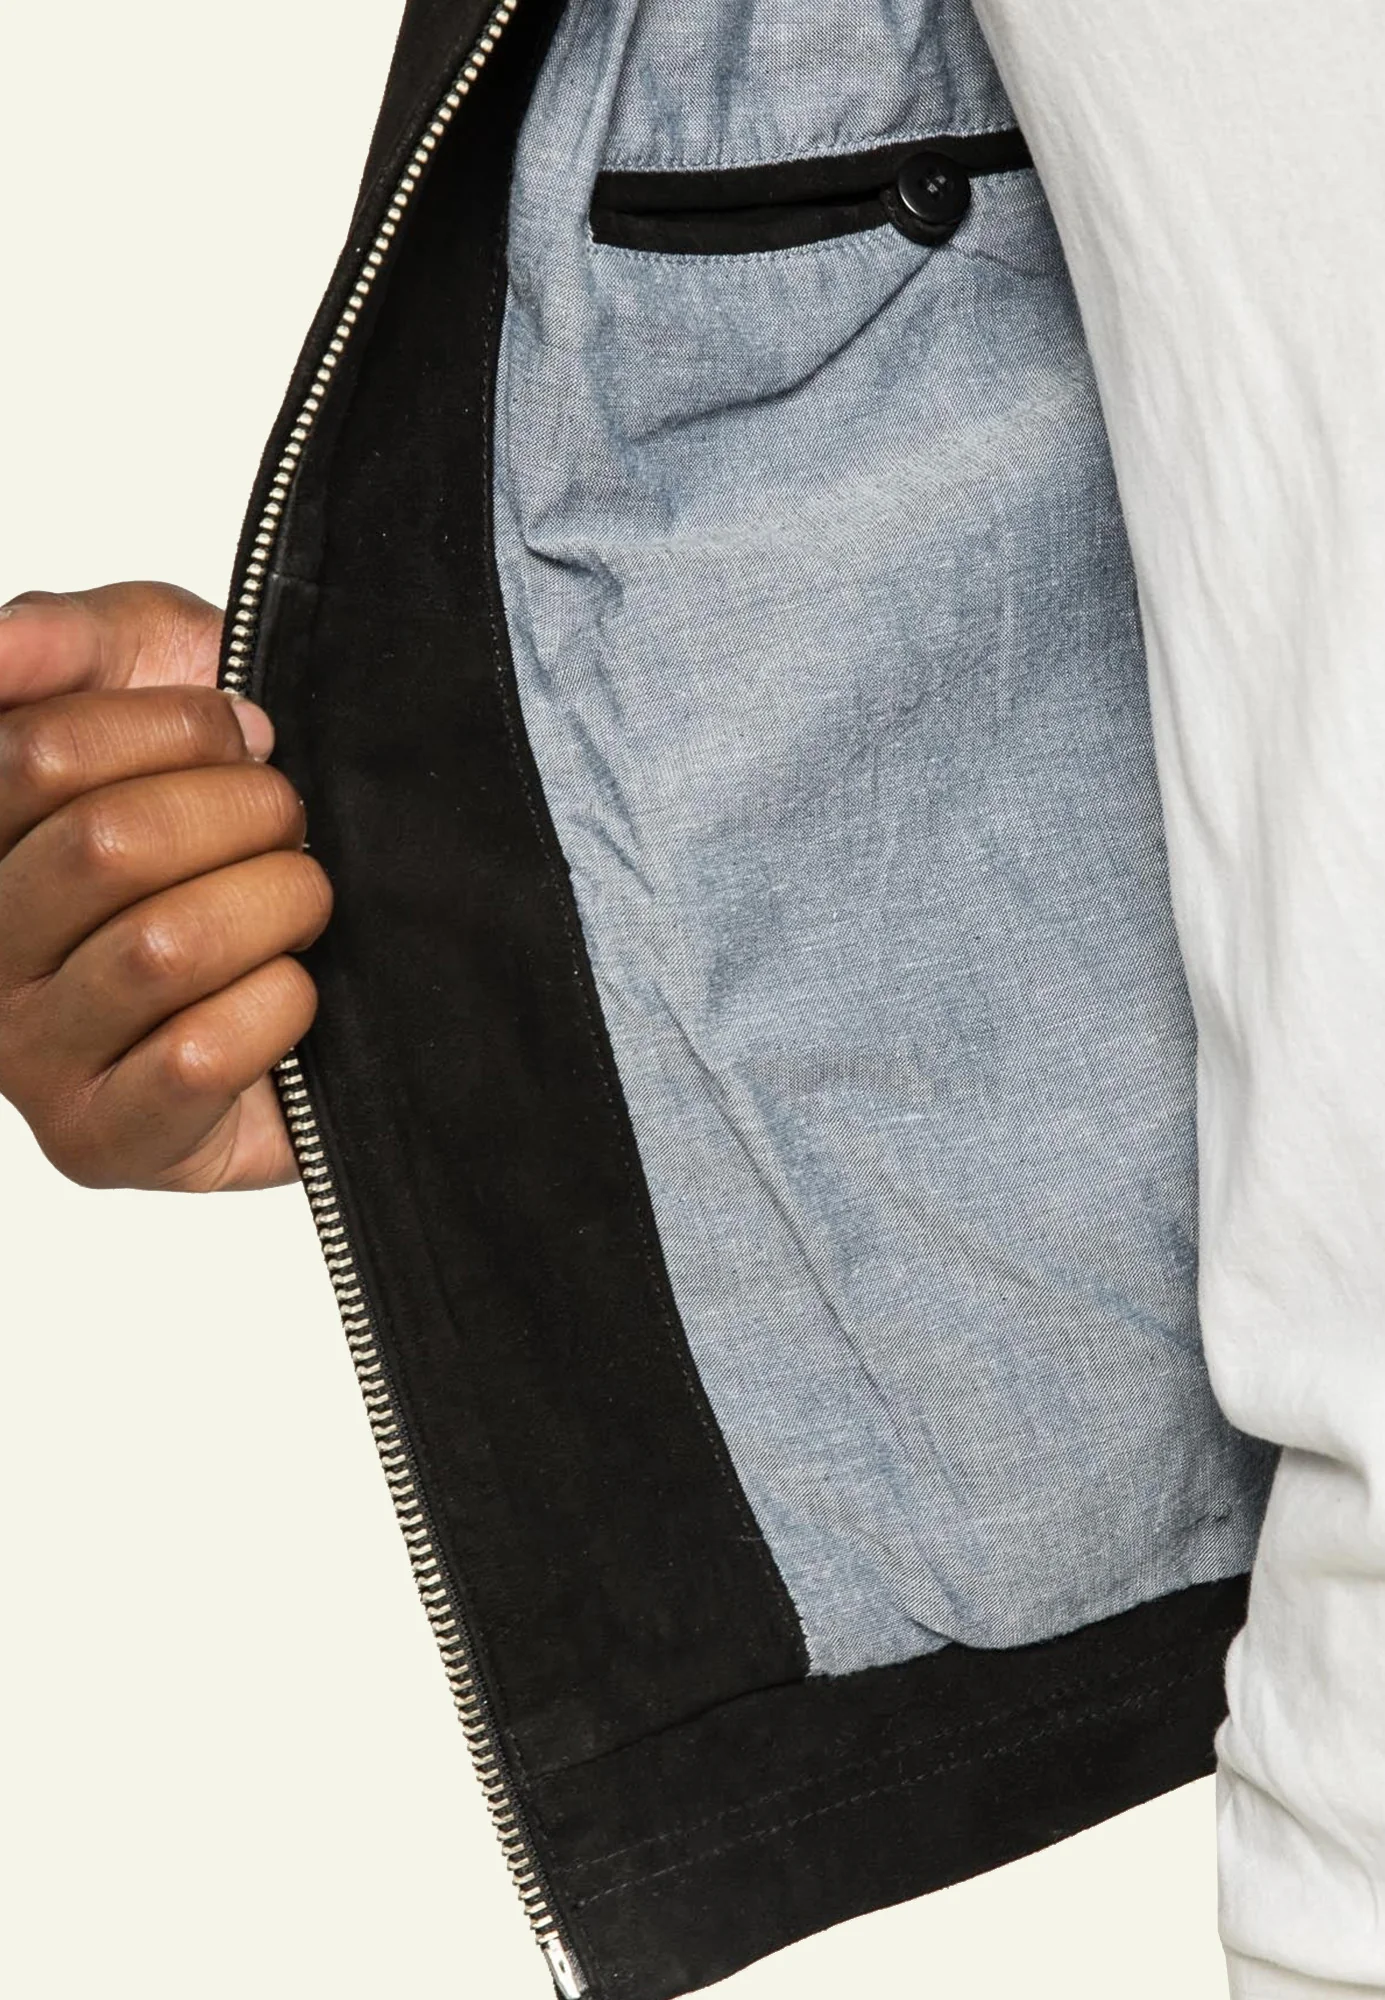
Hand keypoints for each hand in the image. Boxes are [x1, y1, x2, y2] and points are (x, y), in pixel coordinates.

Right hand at [0, 582, 330, 1190]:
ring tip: (302, 901)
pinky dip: (280, 1005)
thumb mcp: (151, 669)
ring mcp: (29, 1058)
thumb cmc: (227, 802)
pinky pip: (198, 1054)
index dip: (176, 728)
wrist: (342, 932)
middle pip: (107, 847)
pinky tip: (293, 989)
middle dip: (243, 812)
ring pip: (160, 948)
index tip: (238, 735)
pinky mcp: (103, 1142)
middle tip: (289, 821)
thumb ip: (65, 639)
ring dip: (275, 904)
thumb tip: (0, 651)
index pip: (41, 753)